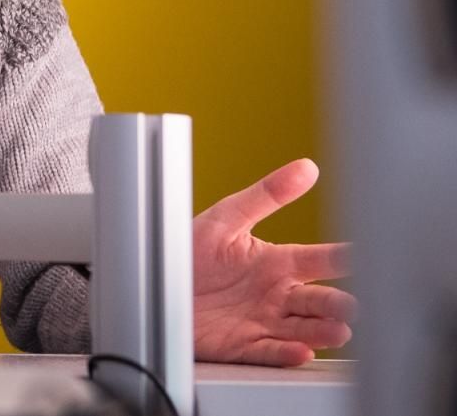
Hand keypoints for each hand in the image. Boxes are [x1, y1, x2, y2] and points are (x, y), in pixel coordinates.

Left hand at [191, 158, 354, 365]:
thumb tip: (305, 167)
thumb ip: (267, 194)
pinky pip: (270, 351)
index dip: (346, 259)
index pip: (322, 260)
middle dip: (339, 304)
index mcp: (277, 263)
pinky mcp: (243, 345)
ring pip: (306, 330)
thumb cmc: (189, 248)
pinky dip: (287, 352)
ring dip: (324, 332)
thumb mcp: (226, 217)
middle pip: (321, 301)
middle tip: (352, 304)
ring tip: (338, 329)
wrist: (151, 281)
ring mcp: (263, 321)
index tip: (369, 257)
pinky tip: (300, 350)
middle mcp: (276, 294)